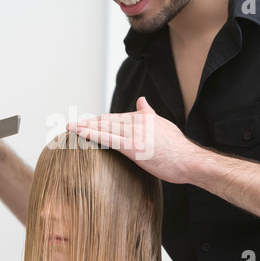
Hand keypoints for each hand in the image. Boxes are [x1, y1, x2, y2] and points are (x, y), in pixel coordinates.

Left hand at [67, 97, 202, 183]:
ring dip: (85, 126)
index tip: (87, 121)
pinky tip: (79, 132)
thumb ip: (149, 112)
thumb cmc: (178, 148)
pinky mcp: (132, 147)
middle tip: (71, 124)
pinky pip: (107, 139)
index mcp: (143, 117)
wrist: (189, 161)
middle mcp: (137, 122)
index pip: (116, 117)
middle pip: (107, 120)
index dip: (100, 120)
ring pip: (104, 127)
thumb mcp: (163, 125)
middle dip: (88, 122)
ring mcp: (134, 133)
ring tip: (69, 126)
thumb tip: (141, 99)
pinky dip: (91, 134)